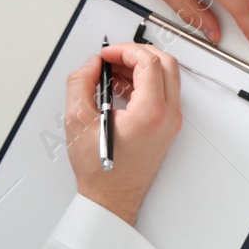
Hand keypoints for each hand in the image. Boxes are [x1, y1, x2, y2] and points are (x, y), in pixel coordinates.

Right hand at [65, 44, 181, 225]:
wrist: (112, 198)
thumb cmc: (100, 169)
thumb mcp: (78, 121)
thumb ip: (81, 84)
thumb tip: (91, 65)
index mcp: (151, 113)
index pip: (149, 63)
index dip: (125, 51)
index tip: (107, 54)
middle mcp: (168, 116)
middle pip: (166, 64)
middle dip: (138, 53)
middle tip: (114, 56)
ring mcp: (171, 122)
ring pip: (167, 77)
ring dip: (141, 67)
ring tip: (112, 71)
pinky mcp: (166, 126)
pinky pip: (163, 92)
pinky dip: (144, 82)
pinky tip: (120, 86)